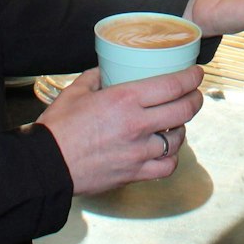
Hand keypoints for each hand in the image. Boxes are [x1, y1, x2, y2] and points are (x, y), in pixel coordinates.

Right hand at [39, 66, 204, 194]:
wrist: (47, 165)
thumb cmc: (58, 128)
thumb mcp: (76, 91)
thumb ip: (97, 76)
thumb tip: (108, 70)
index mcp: (124, 99)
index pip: (173, 85)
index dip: (191, 78)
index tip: (196, 74)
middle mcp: (137, 125)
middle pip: (184, 110)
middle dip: (195, 99)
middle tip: (194, 94)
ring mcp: (139, 152)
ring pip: (178, 139)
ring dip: (182, 128)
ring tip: (176, 123)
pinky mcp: (135, 174)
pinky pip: (166, 166)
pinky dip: (171, 157)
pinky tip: (165, 150)